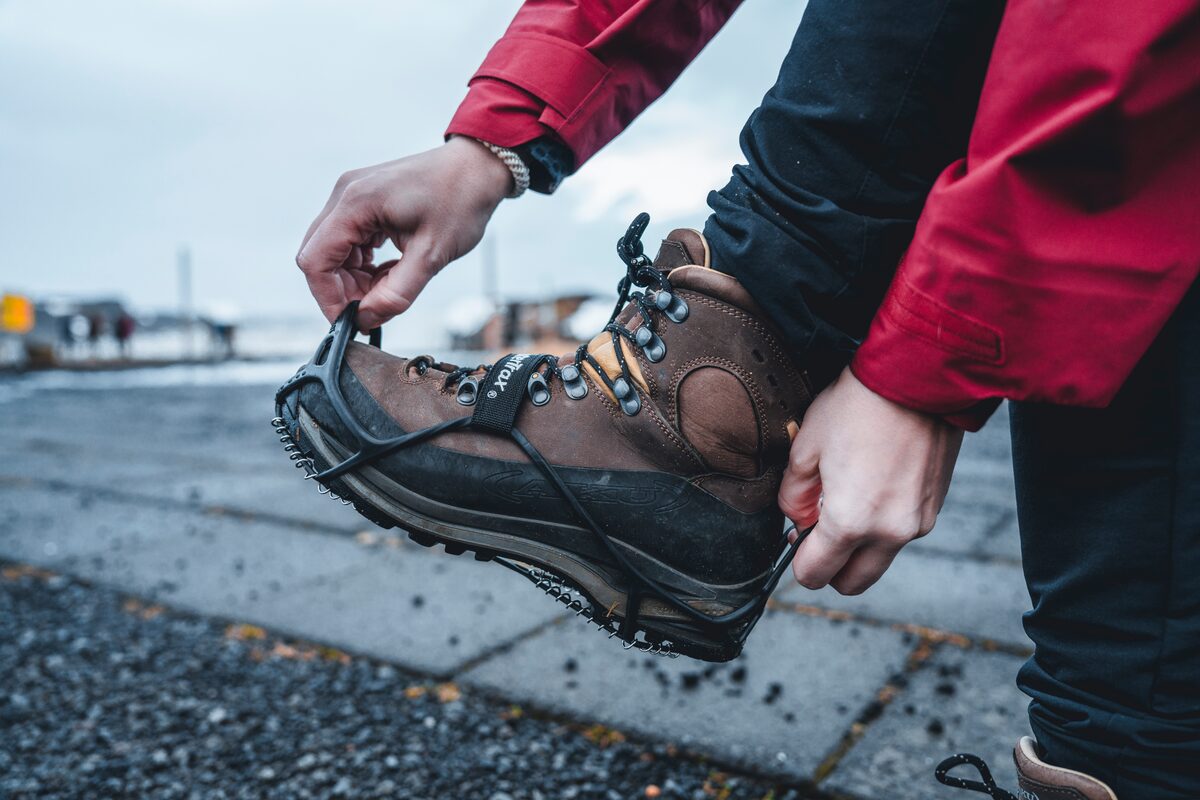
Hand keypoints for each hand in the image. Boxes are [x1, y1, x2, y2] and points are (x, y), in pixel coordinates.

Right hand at [296, 137, 512, 329]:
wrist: (477, 167)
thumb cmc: (460, 201)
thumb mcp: (431, 255)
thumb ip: (396, 293)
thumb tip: (365, 320)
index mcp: (356, 202)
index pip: (315, 260)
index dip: (328, 298)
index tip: (349, 322)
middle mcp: (345, 194)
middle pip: (319, 256)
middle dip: (342, 289)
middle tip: (375, 308)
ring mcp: (352, 194)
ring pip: (333, 251)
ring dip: (354, 278)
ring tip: (390, 288)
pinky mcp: (364, 200)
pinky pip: (349, 240)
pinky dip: (363, 263)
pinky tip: (391, 271)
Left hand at [779, 367, 962, 594]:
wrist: (918, 377)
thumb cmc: (859, 406)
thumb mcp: (806, 447)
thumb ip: (794, 495)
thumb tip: (798, 519)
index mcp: (851, 522)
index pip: (815, 574)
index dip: (798, 561)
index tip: (795, 540)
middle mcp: (889, 532)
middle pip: (853, 581)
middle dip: (831, 565)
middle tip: (817, 529)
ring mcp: (917, 522)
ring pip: (880, 558)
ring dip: (860, 544)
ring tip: (848, 496)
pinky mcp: (934, 507)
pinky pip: (901, 532)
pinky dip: (883, 524)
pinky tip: (874, 483)